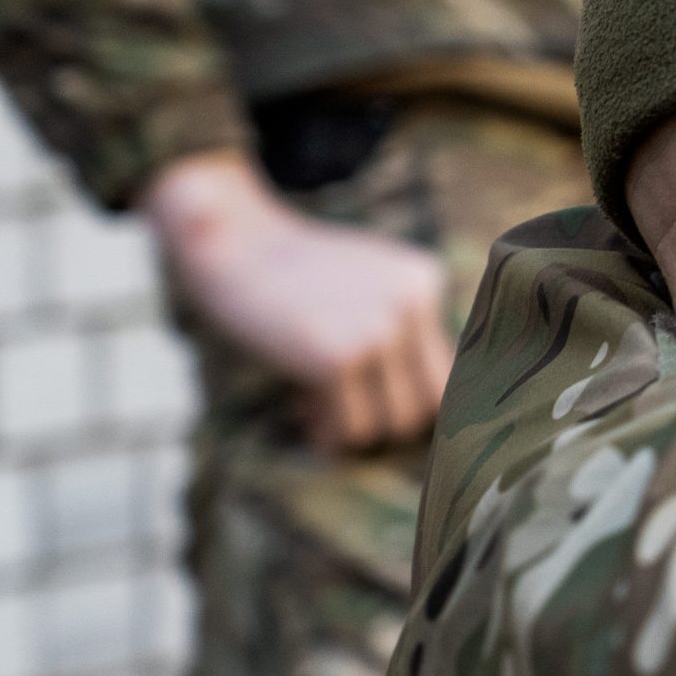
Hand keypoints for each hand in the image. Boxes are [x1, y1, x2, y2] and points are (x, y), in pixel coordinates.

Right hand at [142, 150, 452, 450]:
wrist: (231, 242)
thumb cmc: (293, 273)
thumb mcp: (366, 280)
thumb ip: (400, 326)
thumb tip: (423, 412)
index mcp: (423, 279)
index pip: (444, 366)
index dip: (405, 390)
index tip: (365, 388)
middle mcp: (411, 303)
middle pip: (428, 401)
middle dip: (387, 417)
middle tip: (344, 406)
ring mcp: (379, 330)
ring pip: (394, 422)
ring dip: (356, 427)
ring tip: (318, 405)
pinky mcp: (338, 358)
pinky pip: (352, 427)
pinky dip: (329, 433)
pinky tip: (304, 409)